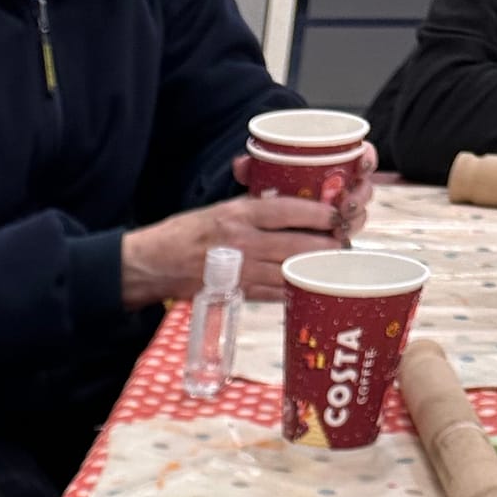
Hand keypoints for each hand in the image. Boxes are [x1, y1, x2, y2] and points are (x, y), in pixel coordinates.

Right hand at [122, 190, 345, 305]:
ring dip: (313, 269)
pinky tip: (307, 287)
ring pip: (288, 271)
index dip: (317, 215)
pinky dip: (292, 290)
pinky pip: (272, 294)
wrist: (153, 264)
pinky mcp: (236, 292)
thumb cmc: (185, 234)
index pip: (288, 212)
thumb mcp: (220, 209)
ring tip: (331, 266)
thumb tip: (285, 202)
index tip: (336, 215)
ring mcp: (240, 270)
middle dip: (324, 245)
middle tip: (343, 244)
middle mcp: (243, 242)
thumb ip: (252, 207)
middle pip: (295, 244)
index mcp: (240, 214)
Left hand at [233, 143, 378, 241]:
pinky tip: (335, 255)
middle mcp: (343, 190)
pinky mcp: (334, 240)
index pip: (362, 157)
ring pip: (357, 218)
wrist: (261, 223)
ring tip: (340, 231)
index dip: (367, 160)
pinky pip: (346, 242)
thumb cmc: (269, 193)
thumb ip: (253, 169)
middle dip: (359, 199)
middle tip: (345, 208)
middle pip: (363, 191)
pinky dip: (342, 246)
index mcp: (335, 166)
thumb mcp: (262, 177)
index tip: (361, 167)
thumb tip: (240, 166)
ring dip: (353, 224)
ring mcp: (341, 216)